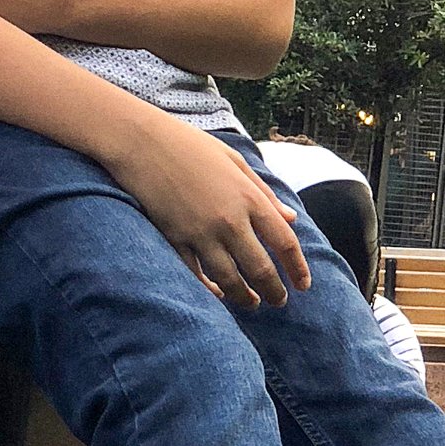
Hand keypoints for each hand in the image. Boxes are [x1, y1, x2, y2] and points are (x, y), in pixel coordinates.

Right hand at [109, 113, 310, 309]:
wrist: (141, 141)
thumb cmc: (190, 145)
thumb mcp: (235, 161)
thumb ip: (265, 193)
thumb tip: (291, 219)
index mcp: (249, 198)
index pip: (284, 243)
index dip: (298, 269)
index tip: (303, 285)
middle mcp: (228, 220)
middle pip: (260, 269)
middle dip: (274, 291)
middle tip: (278, 302)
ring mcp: (199, 233)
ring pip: (229, 279)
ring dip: (244, 297)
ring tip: (252, 304)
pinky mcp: (174, 239)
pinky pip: (195, 275)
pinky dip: (208, 289)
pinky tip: (217, 294)